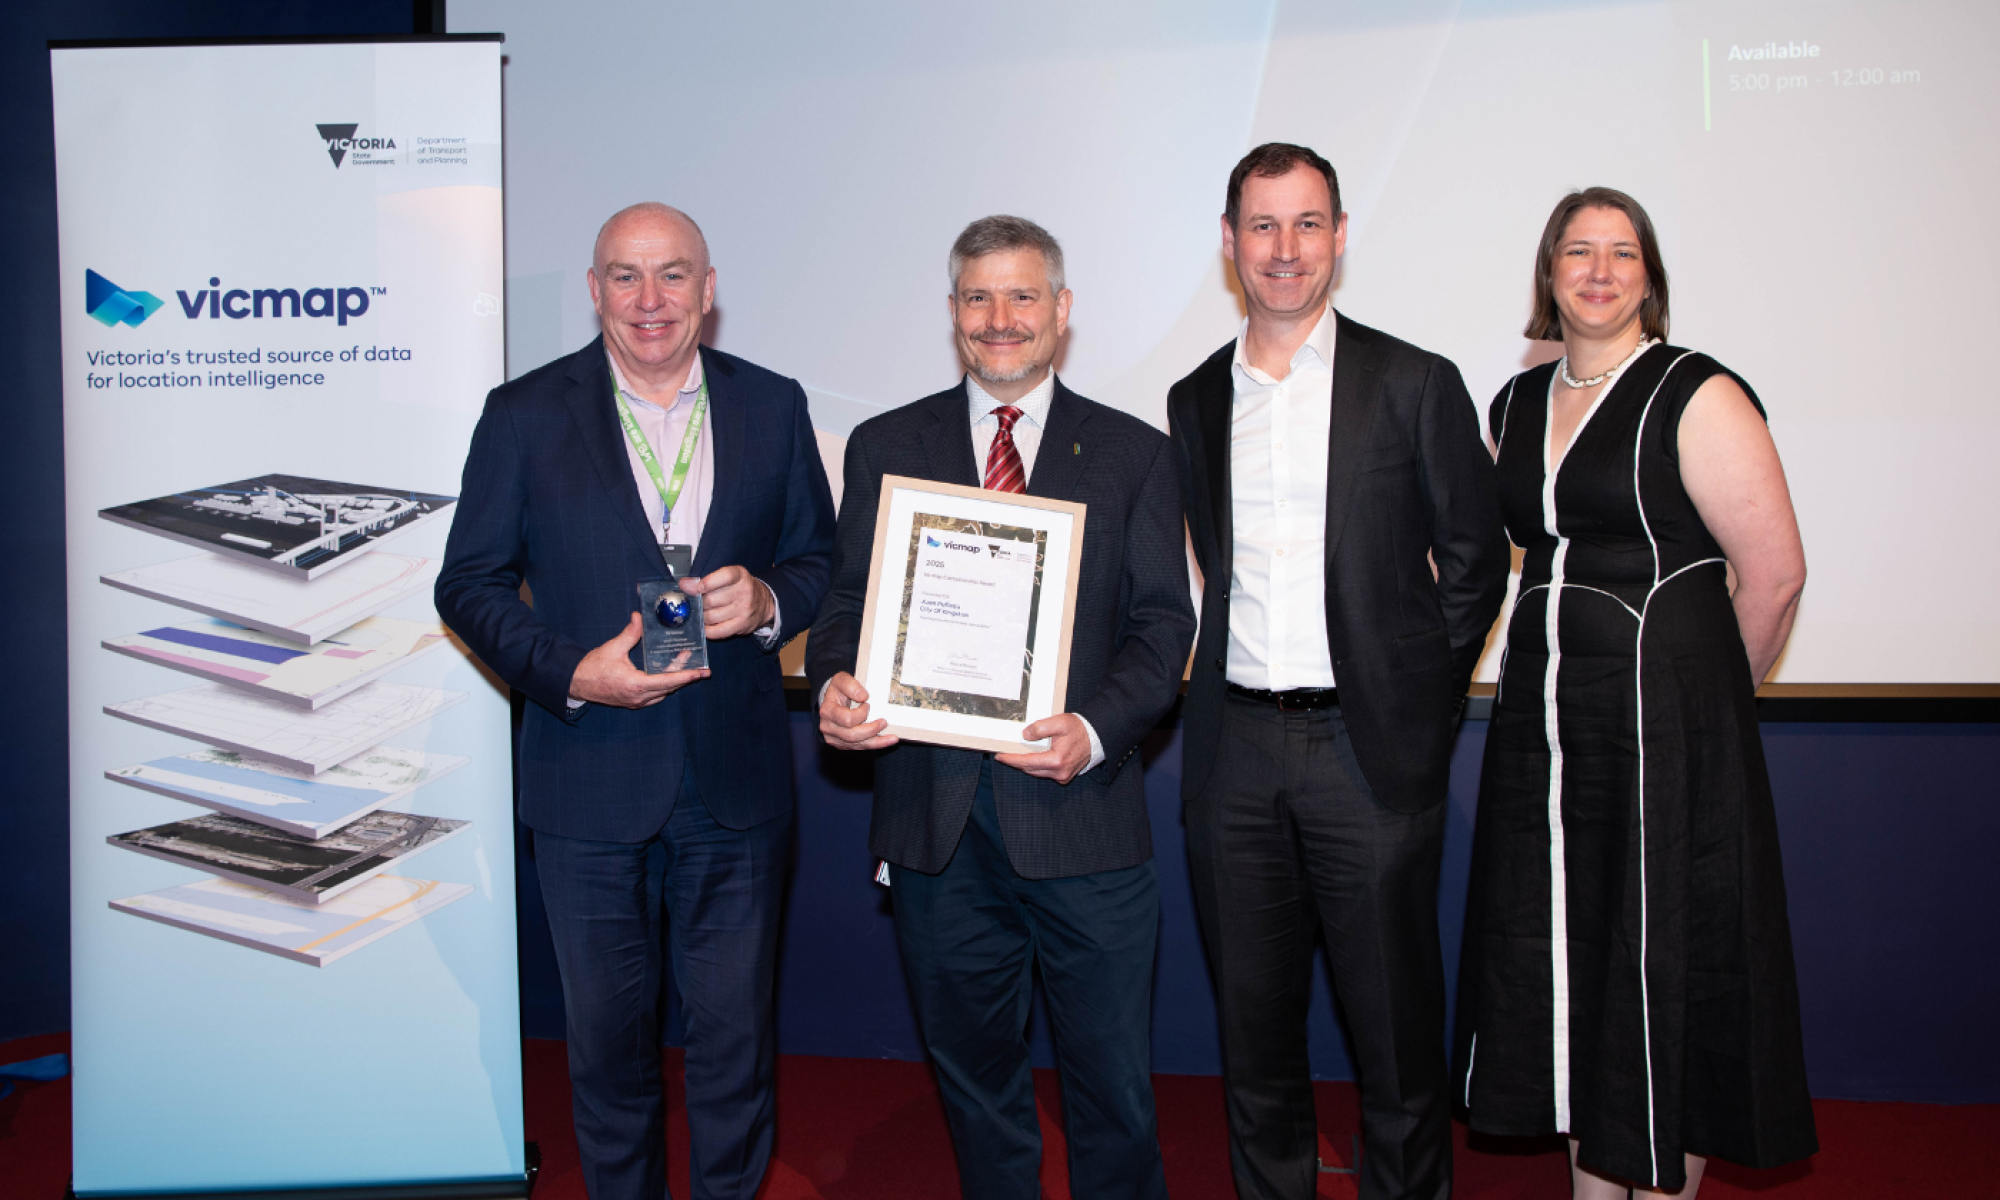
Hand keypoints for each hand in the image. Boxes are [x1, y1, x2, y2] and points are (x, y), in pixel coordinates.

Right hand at [568, 612, 707, 706]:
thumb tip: (638, 617)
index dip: (685, 676)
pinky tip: (669, 676)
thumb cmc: (592, 667)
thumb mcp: (612, 648)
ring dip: (675, 682)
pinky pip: (654, 695)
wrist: (576, 683)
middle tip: (702, 670)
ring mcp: (636, 702)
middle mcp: (638, 697)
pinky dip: (664, 686)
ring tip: (687, 668)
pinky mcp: (632, 702)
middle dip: (686, 678)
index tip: (700, 673)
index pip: (667, 681)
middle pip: (669, 688)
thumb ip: (629, 633)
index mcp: (636, 684)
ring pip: (663, 693)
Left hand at [687, 564, 774, 638]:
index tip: (694, 587)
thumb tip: (684, 585)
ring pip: (711, 616)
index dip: (707, 582)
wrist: (764, 603)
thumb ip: (706, 580)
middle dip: (699, 603)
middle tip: (697, 603)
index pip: (724, 576)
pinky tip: (705, 626)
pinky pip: (718, 631)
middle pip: (711, 600)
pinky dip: (707, 630)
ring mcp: (743, 610)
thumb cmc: (740, 588)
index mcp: (740, 575)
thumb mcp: (728, 578)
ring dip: (702, 616)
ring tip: (702, 613)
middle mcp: (744, 592)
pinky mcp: (741, 625)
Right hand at [818, 672, 897, 750]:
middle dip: (871, 730)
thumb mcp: (841, 680)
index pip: (847, 719)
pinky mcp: (842, 744)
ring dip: (877, 741)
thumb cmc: (838, 690)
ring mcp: (834, 738)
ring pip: (857, 744)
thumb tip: (863, 696)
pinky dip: (875, 745)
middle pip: (852, 735)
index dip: (861, 714)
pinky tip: (887, 742)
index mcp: (828, 712)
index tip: (868, 704)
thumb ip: (851, 685)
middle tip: (884, 722)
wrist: (831, 700)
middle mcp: (828, 727)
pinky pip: (859, 747)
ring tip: (892, 738)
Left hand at [994, 713, 1091, 784]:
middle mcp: (1059, 772)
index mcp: (1057, 760)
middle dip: (1016, 762)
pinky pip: (1045, 773)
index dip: (1011, 759)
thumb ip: (1041, 728)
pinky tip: (1032, 758)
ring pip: (1037, 772)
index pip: (1027, 762)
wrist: (1096, 737)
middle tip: (1004, 754)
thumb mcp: (1059, 722)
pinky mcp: (1065, 777)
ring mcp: (1062, 776)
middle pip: (1030, 769)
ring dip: (1026, 764)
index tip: (999, 756)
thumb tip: (1025, 735)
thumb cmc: (1078, 729)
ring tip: (1015, 755)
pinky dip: (1036, 766)